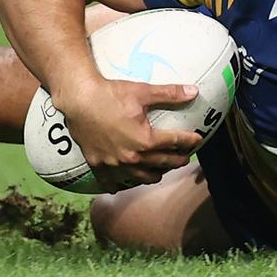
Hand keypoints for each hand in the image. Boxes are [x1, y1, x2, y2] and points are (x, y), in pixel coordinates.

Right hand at [55, 77, 202, 192]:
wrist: (78, 99)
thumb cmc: (110, 94)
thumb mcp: (142, 92)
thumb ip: (170, 94)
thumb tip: (194, 91)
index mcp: (146, 140)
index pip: (175, 142)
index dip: (189, 140)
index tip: (197, 139)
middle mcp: (132, 158)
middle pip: (163, 163)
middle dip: (178, 160)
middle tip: (185, 156)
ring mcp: (115, 165)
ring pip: (143, 177)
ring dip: (156, 173)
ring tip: (161, 169)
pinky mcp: (98, 166)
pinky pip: (114, 183)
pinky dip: (123, 184)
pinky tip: (127, 183)